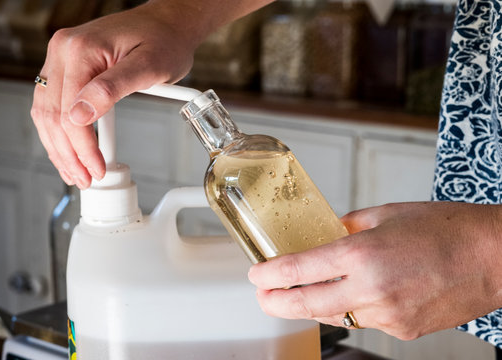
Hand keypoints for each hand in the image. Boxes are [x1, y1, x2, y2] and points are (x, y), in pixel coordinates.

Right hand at [31, 4, 197, 188]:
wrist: (168, 23)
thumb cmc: (164, 40)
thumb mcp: (148, 66)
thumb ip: (112, 90)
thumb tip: (80, 116)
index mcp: (79, 49)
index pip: (68, 111)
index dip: (82, 147)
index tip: (96, 169)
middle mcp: (63, 51)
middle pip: (51, 114)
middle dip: (67, 153)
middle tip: (84, 179)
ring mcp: (62, 58)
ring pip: (46, 112)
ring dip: (58, 147)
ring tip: (75, 173)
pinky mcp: (68, 67)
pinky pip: (54, 104)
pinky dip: (60, 131)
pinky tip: (70, 151)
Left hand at [248, 201, 501, 339]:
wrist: (494, 257)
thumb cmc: (445, 228)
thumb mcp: (387, 214)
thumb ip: (347, 226)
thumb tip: (325, 233)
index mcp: (364, 254)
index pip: (301, 269)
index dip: (272, 274)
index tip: (256, 274)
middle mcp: (372, 290)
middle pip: (307, 304)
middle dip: (277, 302)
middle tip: (262, 297)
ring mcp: (388, 315)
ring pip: (334, 316)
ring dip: (311, 306)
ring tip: (296, 295)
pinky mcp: (403, 330)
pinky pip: (363, 322)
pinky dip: (348, 310)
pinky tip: (346, 296)